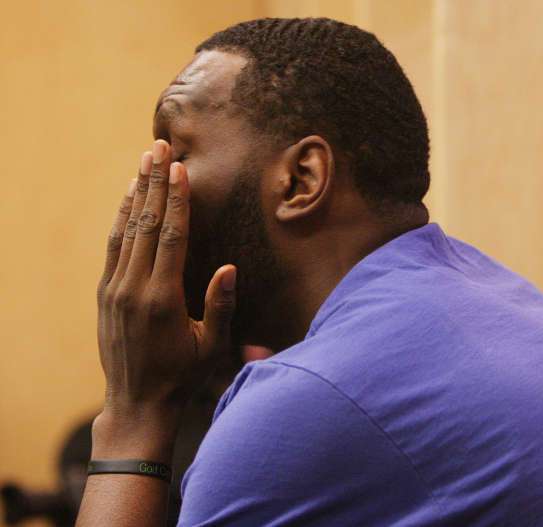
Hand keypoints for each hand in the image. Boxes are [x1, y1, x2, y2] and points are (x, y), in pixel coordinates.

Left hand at [95, 140, 235, 438]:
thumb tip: (230, 267)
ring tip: (143, 161)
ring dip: (136, 193)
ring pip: (125, 230)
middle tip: (158, 146)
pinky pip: (114, 247)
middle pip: (145, 224)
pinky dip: (122, 219)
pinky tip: (129, 199)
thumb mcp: (212, 346)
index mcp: (163, 299)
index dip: (176, 200)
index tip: (178, 168)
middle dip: (154, 183)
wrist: (138, 402)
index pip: (171, 237)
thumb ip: (220, 306)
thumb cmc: (184, 376)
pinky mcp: (106, 294)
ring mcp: (115, 290)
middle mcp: (134, 288)